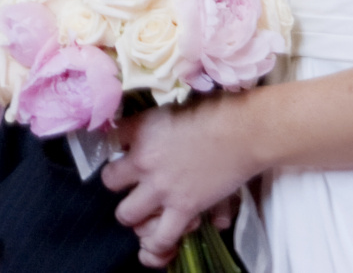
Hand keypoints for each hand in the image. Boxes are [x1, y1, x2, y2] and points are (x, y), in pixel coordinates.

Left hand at [102, 97, 261, 267]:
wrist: (242, 131)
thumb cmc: (214, 111)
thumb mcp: (173, 109)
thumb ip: (154, 124)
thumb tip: (145, 131)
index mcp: (141, 131)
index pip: (110, 140)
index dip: (117, 146)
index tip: (124, 148)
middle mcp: (143, 161)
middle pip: (109, 181)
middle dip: (118, 183)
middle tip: (133, 183)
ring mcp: (161, 189)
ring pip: (126, 214)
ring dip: (134, 214)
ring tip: (144, 212)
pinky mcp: (184, 209)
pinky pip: (160, 238)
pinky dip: (157, 243)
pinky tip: (159, 239)